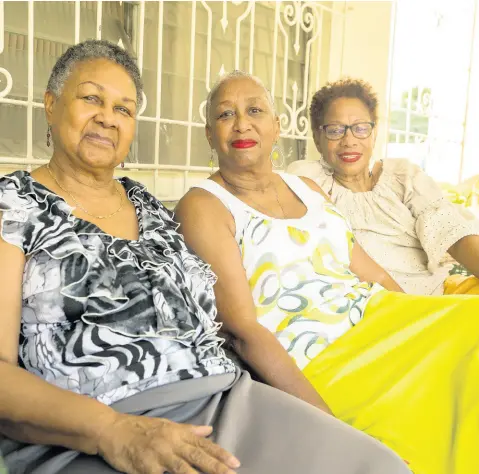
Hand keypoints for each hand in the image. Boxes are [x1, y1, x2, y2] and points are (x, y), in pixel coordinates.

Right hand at [97, 413, 240, 473]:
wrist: (113, 430)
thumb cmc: (141, 428)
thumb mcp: (167, 425)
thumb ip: (189, 430)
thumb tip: (209, 430)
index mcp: (178, 433)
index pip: (203, 445)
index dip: (220, 454)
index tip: (235, 463)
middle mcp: (171, 443)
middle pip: (198, 457)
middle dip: (216, 468)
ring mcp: (159, 456)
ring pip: (183, 470)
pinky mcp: (146, 468)